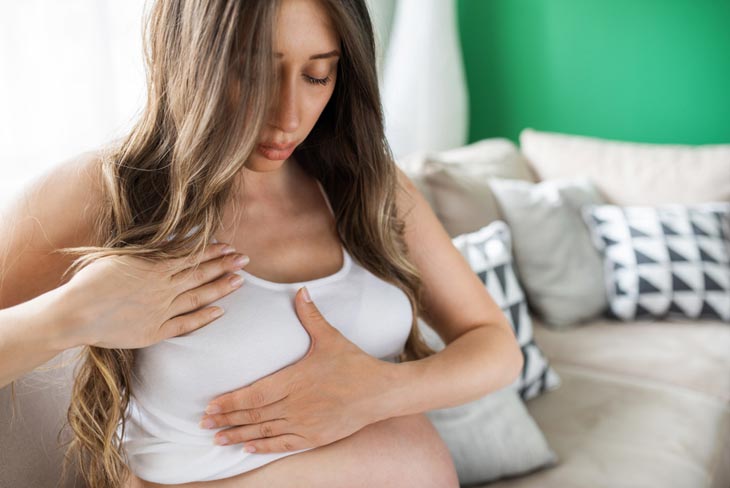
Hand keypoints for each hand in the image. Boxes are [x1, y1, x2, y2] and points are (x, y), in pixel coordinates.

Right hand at [64, 242, 250, 348]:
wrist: (75, 313)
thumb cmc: (91, 280)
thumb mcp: (121, 256)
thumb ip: (148, 251)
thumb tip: (169, 241)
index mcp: (155, 267)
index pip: (192, 256)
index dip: (213, 251)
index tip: (229, 246)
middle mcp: (163, 288)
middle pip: (201, 274)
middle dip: (225, 265)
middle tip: (245, 260)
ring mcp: (161, 310)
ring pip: (198, 297)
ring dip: (221, 288)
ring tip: (240, 281)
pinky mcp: (155, 331)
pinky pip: (186, 323)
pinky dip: (204, 317)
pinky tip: (220, 312)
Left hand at [199, 286, 393, 453]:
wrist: (380, 392)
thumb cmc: (354, 364)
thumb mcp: (330, 337)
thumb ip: (310, 315)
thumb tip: (300, 291)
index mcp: (295, 379)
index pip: (253, 394)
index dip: (229, 402)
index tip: (210, 406)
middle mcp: (296, 404)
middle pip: (253, 415)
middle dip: (226, 419)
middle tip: (203, 423)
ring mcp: (305, 423)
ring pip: (264, 431)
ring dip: (238, 435)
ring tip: (217, 438)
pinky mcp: (315, 436)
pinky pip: (283, 444)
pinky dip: (263, 446)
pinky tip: (247, 447)